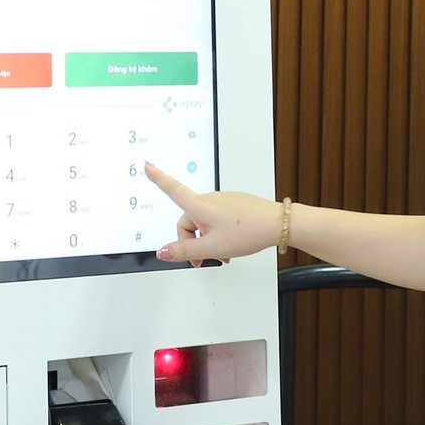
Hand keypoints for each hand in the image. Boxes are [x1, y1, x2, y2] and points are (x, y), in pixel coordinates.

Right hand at [144, 162, 277, 262]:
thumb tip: (163, 252)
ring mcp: (223, 200)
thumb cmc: (249, 231)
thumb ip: (184, 251)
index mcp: (201, 206)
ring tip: (223, 253)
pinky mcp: (234, 204)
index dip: (158, 177)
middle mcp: (210, 199)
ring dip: (207, 239)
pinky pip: (217, 219)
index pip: (173, 189)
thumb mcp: (212, 247)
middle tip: (203, 259)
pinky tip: (230, 245)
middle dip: (191, 241)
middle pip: (188, 220)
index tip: (147, 165)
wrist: (277, 224)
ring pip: (204, 222)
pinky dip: (218, 233)